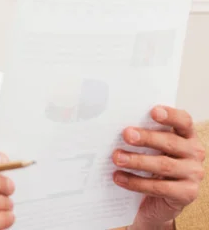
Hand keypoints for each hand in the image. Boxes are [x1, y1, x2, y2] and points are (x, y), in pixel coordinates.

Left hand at [112, 106, 205, 228]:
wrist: (159, 200)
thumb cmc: (152, 166)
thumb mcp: (150, 148)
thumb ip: (142, 136)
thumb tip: (116, 125)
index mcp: (186, 136)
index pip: (184, 122)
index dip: (170, 116)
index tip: (153, 111)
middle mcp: (194, 153)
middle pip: (170, 142)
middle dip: (146, 138)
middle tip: (126, 135)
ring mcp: (193, 174)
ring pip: (164, 165)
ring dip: (137, 161)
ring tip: (117, 157)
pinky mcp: (187, 194)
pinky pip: (159, 187)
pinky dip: (136, 182)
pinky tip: (119, 177)